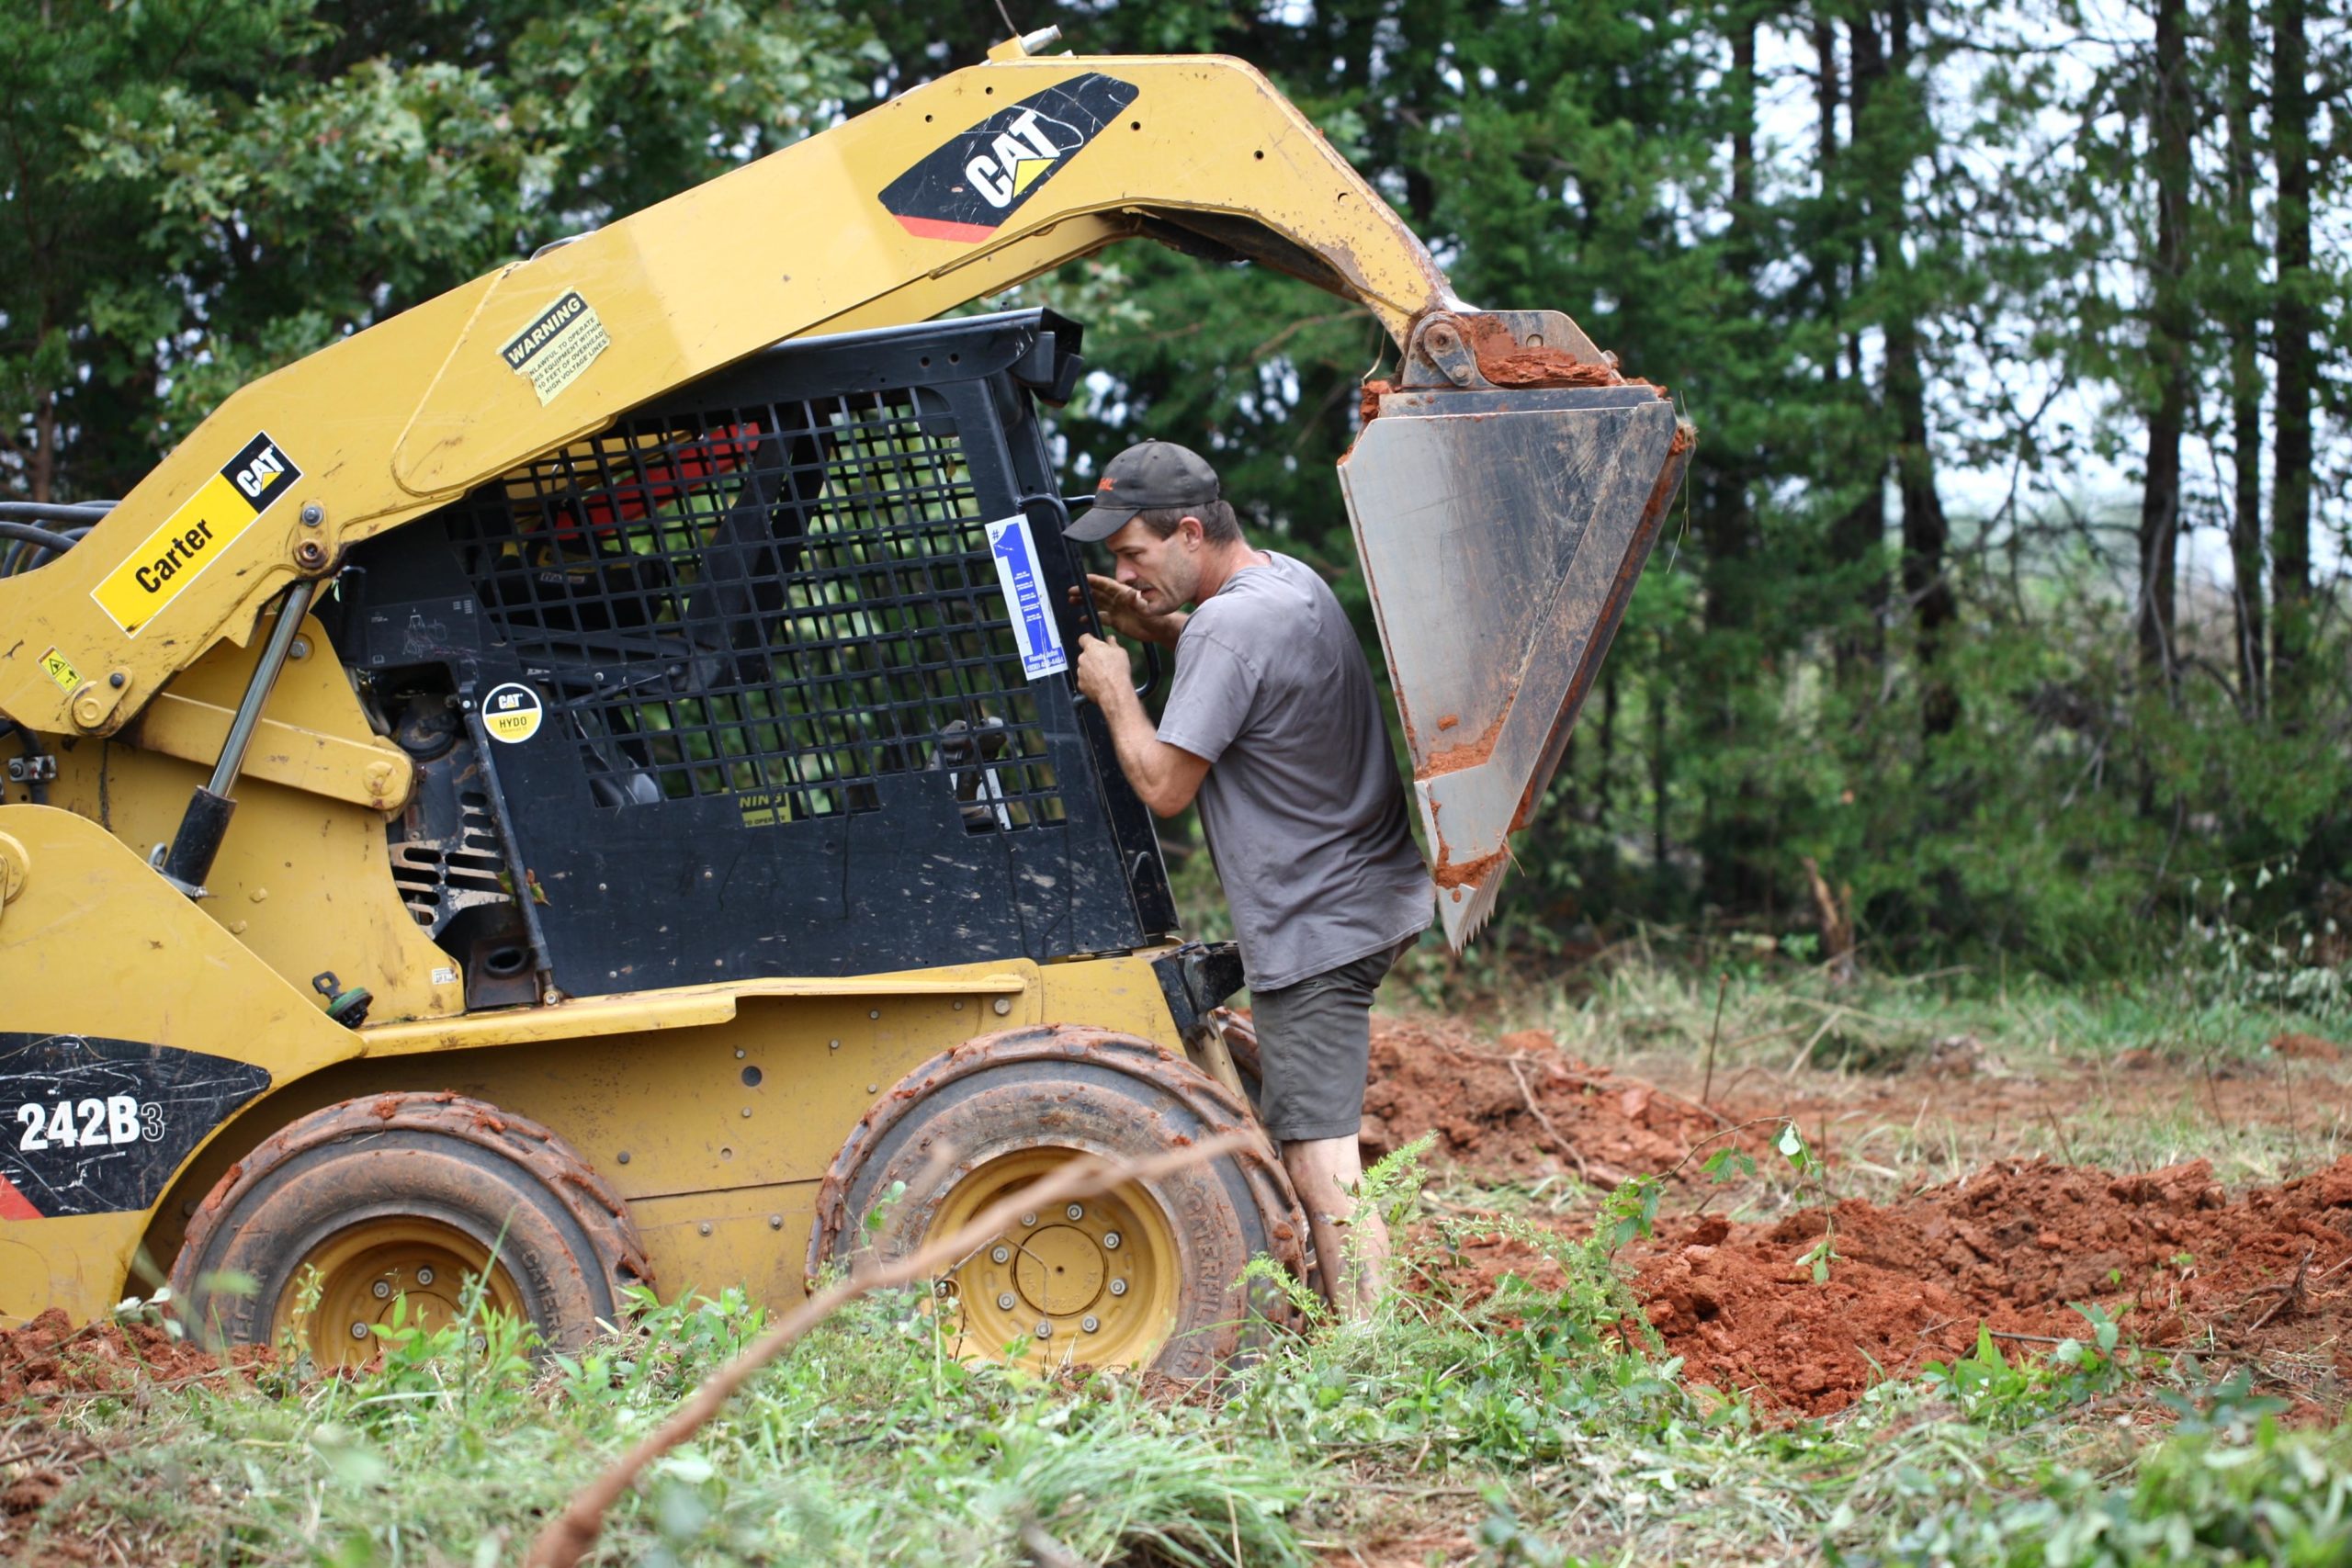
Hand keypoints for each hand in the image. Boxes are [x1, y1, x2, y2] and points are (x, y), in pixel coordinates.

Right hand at [1068, 573, 1182, 645]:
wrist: (1159, 630)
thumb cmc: (1155, 617)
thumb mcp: (1146, 608)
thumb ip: (1137, 601)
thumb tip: (1132, 592)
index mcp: (1122, 593)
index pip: (1104, 584)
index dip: (1092, 581)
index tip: (1081, 579)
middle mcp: (1118, 599)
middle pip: (1097, 593)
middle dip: (1084, 591)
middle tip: (1071, 592)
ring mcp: (1117, 610)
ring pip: (1097, 603)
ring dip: (1085, 602)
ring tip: (1072, 602)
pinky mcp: (1117, 620)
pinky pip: (1101, 617)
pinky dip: (1092, 617)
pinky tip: (1083, 619)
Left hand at [1074, 633, 1131, 706]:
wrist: (1115, 692)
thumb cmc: (1118, 671)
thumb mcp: (1121, 652)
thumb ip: (1112, 644)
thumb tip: (1110, 639)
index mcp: (1092, 647)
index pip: (1084, 638)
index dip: (1089, 640)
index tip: (1093, 642)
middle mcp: (1082, 658)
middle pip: (1085, 655)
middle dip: (1092, 658)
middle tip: (1104, 663)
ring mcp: (1080, 672)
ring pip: (1084, 668)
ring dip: (1091, 670)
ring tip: (1104, 675)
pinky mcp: (1080, 684)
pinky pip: (1084, 680)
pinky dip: (1090, 681)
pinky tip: (1100, 684)